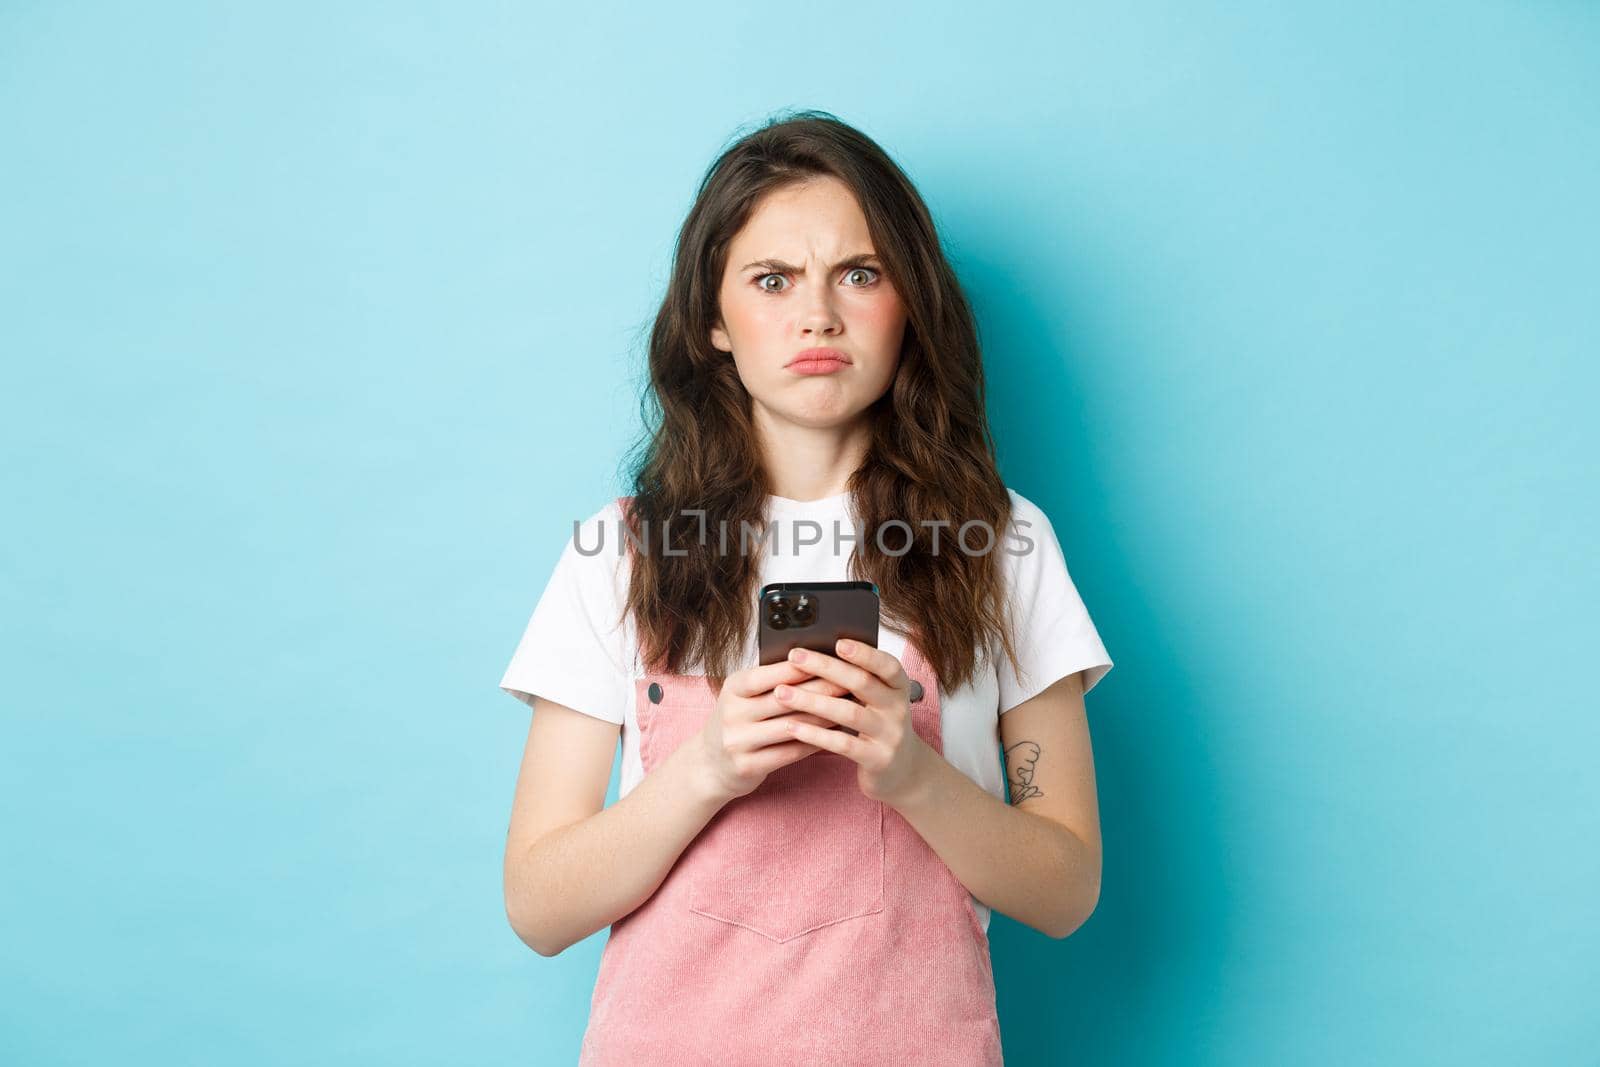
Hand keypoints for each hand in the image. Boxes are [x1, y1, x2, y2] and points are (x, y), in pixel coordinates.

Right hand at [695, 659, 853, 803]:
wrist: (709, 765)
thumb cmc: (737, 722)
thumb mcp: (743, 696)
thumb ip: (771, 682)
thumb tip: (815, 663)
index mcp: (732, 688)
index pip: (768, 674)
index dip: (799, 668)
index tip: (830, 660)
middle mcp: (731, 713)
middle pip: (783, 700)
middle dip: (820, 690)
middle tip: (849, 684)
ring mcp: (737, 741)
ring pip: (790, 727)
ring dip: (822, 718)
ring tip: (847, 709)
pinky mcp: (747, 766)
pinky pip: (789, 753)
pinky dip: (814, 743)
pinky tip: (834, 736)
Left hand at [772, 639, 931, 810]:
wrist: (903, 771)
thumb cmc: (879, 726)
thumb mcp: (878, 700)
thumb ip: (858, 680)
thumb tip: (815, 654)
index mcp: (899, 688)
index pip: (888, 665)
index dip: (865, 653)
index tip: (838, 642)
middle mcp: (898, 708)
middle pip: (862, 683)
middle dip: (825, 667)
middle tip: (795, 656)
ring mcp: (889, 735)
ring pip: (848, 713)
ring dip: (812, 700)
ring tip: (782, 693)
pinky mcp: (877, 759)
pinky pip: (843, 744)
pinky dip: (815, 734)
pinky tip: (792, 726)